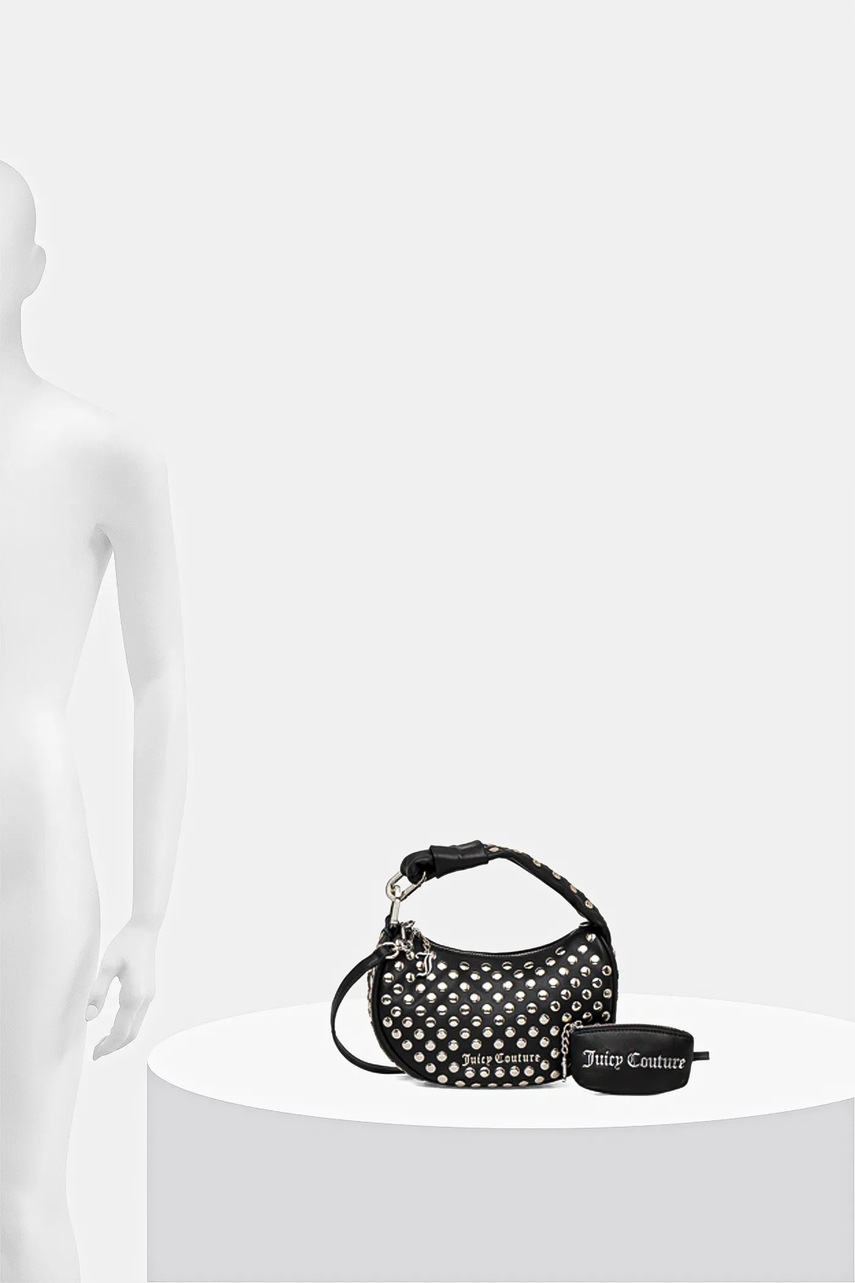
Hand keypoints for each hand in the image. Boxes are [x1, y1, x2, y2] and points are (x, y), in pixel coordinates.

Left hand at [85, 921, 157, 1058]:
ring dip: (120, 1038)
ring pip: (136, 1027)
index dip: (108, 1047)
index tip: (95, 1055)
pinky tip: (115, 1024)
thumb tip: (89, 1017)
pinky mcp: (149, 991)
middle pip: (131, 1034)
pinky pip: (138, 1017)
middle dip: (114, 1046)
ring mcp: (149, 996)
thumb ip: (98, 992)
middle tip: (96, 1053)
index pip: (121, 1032)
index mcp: (134, 996)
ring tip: (102, 1041)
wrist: (145, 930)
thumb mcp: (107, 966)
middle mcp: (145, 1000)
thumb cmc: (125, 945)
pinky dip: (127, 1027)